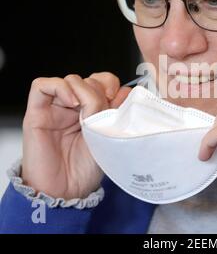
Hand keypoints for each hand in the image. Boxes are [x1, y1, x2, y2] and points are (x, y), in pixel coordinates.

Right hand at [22, 72, 131, 198]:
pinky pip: (42, 86)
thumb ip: (115, 113)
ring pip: (70, 79)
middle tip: (100, 109)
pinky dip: (59, 87)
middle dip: (99, 90)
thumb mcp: (108, 136)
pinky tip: (70, 102)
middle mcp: (76, 108)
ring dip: (82, 90)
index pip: (103, 82)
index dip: (111, 85)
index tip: (116, 98)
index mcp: (93, 111)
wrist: (65, 190)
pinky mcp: (37, 113)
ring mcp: (56, 109)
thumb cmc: (85, 170)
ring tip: (85, 111)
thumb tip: (126, 92)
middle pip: (89, 79)